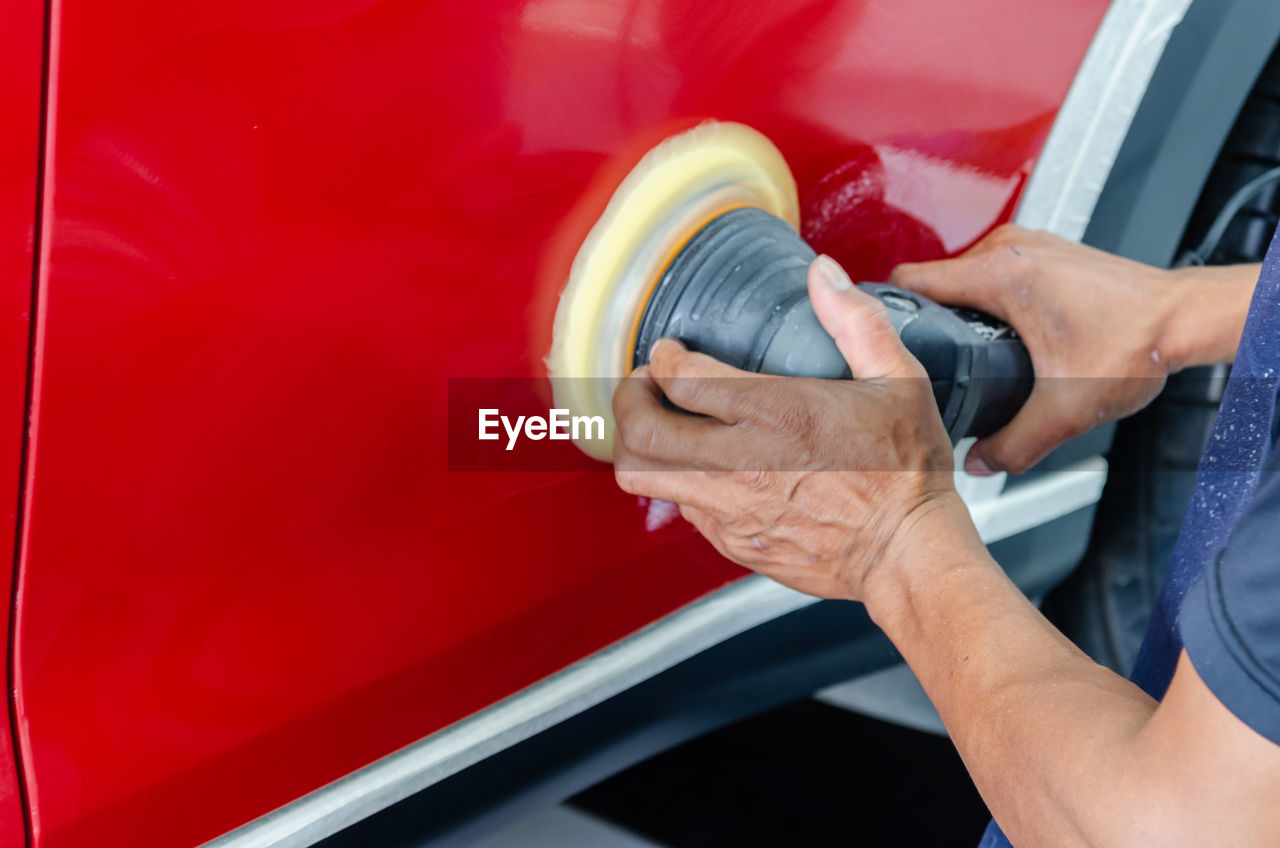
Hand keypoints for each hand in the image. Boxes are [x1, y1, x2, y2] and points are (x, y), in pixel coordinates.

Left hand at [612, 255, 978, 601]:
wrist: (908, 555)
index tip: (666, 352)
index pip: (679, 378)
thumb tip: (823, 273)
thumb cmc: (906, 471)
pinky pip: (680, 508)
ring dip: (640, 445)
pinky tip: (705, 468)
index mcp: (775, 412)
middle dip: (627, 399)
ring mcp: (730, 508)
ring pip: (643, 476)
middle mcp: (740, 463)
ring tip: (660, 425)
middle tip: (644, 386)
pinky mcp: (732, 542)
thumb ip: (855, 320)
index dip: (661, 358)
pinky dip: (678, 482)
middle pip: (639, 431)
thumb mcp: (897, 379)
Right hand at [890, 225, 1175, 474]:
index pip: (909, 281)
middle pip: (932, 282)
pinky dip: (985, 302)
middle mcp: (1009, 250)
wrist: (1186, 319)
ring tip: (963, 350)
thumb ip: (1014, 444)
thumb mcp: (1066, 409)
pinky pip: (990, 274)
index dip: (885, 314)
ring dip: (957, 311)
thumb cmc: (1140, 341)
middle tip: (925, 360)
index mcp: (999, 275)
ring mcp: (1027, 247)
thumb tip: (979, 463)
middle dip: (925, 321)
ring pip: (962, 277)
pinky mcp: (1043, 255)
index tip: (877, 337)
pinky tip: (1000, 336)